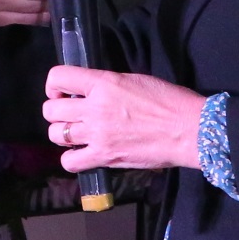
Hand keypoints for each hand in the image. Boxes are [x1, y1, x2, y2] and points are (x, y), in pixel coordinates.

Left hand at [42, 65, 204, 172]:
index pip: (58, 77)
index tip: (63, 92)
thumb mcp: (134, 79)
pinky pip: (70, 162)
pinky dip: (71, 159)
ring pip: (56, 134)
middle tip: (71, 114)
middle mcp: (94, 108)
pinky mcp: (104, 157)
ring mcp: (97, 134)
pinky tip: (83, 153)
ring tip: (77, 133)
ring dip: (63, 133)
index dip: (54, 85)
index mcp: (103, 83)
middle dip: (56, 111)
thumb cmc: (169, 101)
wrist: (188, 129)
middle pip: (50, 110)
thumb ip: (107, 84)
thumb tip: (89, 91)